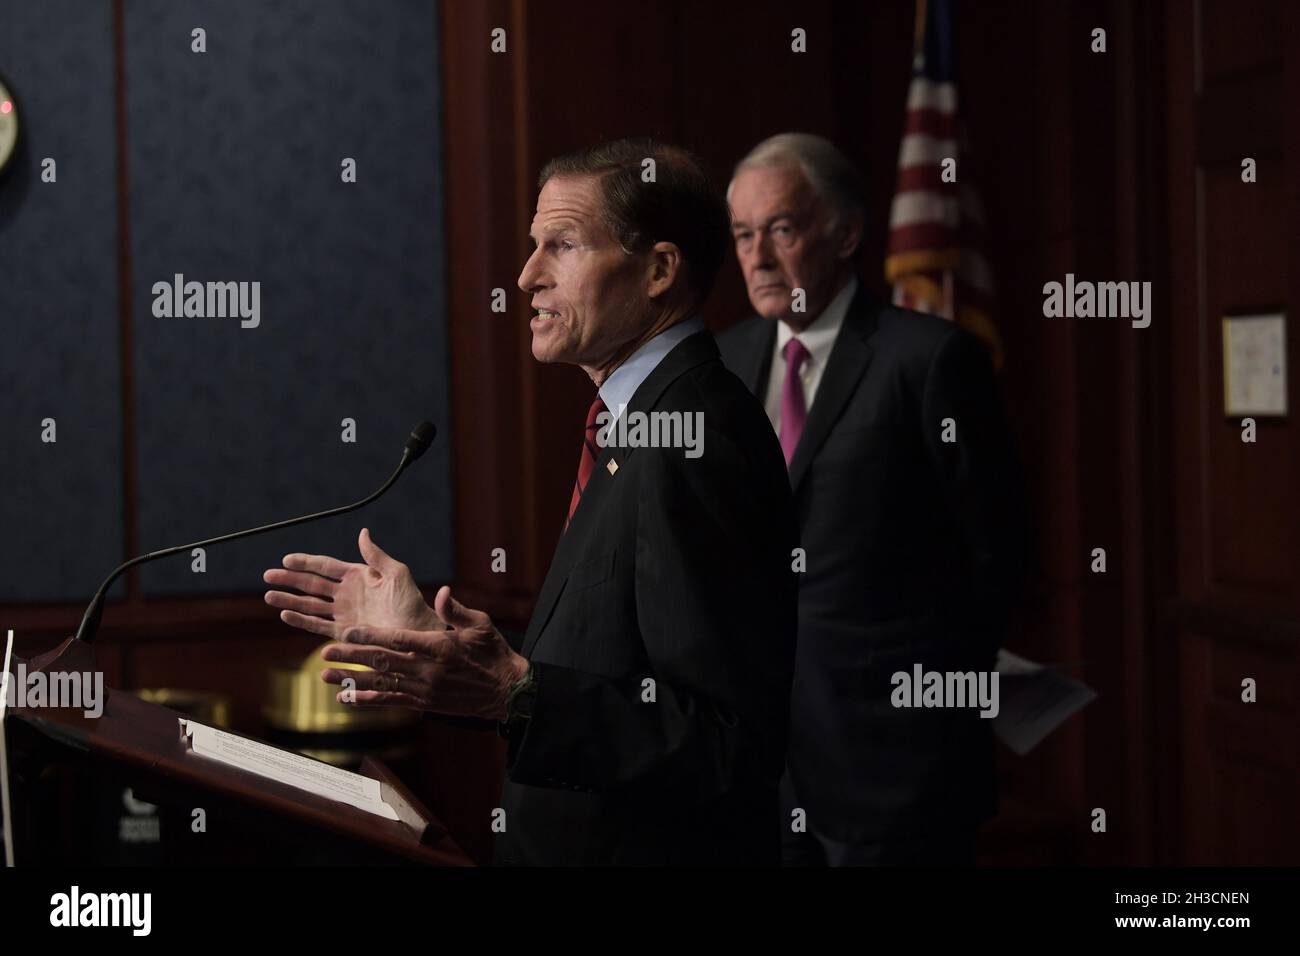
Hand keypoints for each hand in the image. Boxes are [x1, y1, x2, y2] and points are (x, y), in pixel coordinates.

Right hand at [263, 527, 439, 639]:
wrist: (417, 631)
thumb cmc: (411, 601)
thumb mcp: (396, 573)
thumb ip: (376, 555)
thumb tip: (362, 532)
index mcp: (358, 576)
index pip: (325, 566)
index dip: (306, 562)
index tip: (286, 559)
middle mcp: (347, 594)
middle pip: (312, 585)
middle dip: (289, 580)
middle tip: (267, 575)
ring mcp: (343, 614)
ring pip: (310, 605)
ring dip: (289, 600)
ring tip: (268, 595)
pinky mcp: (344, 633)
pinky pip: (318, 625)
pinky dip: (301, 621)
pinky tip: (285, 615)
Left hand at [319, 586, 529, 720]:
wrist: (506, 690)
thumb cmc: (492, 652)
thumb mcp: (480, 624)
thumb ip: (456, 610)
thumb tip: (442, 592)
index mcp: (439, 646)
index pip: (397, 640)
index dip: (370, 636)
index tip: (348, 631)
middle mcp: (428, 670)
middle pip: (382, 662)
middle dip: (352, 657)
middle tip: (325, 652)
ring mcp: (425, 689)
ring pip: (381, 683)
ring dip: (352, 679)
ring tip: (326, 675)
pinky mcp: (424, 703)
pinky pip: (391, 701)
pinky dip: (367, 700)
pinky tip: (347, 697)